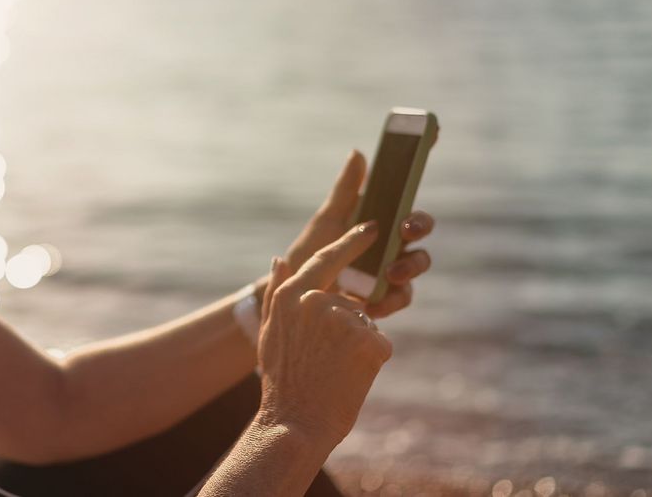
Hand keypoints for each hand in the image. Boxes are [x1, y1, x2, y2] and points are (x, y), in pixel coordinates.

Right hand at [256, 223, 392, 442]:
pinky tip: (350, 378)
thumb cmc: (282, 381)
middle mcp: (317, 301)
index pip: (326, 259)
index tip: (371, 226)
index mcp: (291, 296)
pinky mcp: (370, 342)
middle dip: (345, 330)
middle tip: (325, 362)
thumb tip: (279, 258)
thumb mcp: (270, 332)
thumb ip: (277, 292)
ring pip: (366, 325)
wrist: (295, 424)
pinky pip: (381, 345)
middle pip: (349, 304)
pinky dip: (371, 363)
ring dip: (357, 346)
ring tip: (333, 371)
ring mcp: (344, 320)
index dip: (351, 242)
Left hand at [277, 150, 435, 318]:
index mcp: (379, 216)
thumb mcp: (327, 221)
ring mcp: (393, 269)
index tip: (432, 134)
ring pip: (418, 262)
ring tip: (389, 273)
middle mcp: (392, 241)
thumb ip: (345, 191)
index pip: (406, 192)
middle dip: (419, 224)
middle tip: (405, 228)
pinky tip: (373, 303)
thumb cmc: (310, 252)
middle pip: (419, 227)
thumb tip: (358, 152)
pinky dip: (392, 298)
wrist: (295, 295)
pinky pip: (402, 296)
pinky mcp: (387, 297)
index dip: (419, 165)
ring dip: (409, 266)